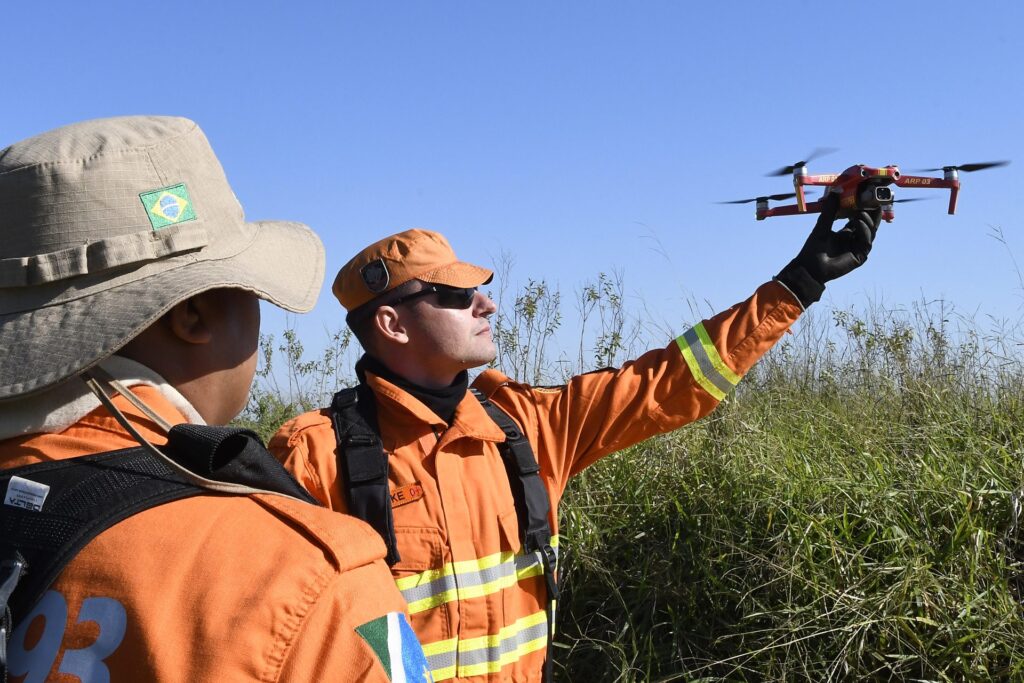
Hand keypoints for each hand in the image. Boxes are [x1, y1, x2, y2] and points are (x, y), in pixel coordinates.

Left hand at [775, 191, 881, 306]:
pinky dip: (863, 230)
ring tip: (861, 211)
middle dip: (872, 212)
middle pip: (869, 223)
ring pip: (871, 231)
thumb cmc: (813, 248)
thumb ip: (830, 210)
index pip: (860, 217)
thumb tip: (835, 191)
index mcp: (846, 232)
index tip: (866, 195)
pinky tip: (858, 222)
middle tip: (873, 199)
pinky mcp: (860, 256)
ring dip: (867, 220)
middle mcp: (854, 238)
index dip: (864, 207)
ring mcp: (858, 247)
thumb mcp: (822, 225)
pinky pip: (866, 241)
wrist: (810, 268)